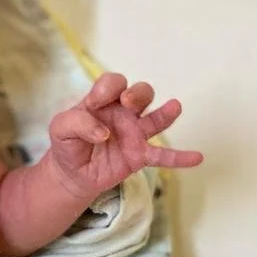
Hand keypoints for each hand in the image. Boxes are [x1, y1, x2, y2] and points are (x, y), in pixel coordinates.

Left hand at [47, 72, 202, 199]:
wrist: (71, 173)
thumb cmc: (68, 144)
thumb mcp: (60, 129)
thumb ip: (76, 122)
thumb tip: (104, 133)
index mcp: (103, 101)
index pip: (113, 83)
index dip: (108, 88)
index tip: (96, 102)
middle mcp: (123, 113)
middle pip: (141, 93)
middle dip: (138, 93)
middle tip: (128, 101)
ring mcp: (134, 133)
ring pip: (156, 118)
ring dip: (165, 113)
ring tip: (175, 106)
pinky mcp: (140, 155)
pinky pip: (162, 156)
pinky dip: (179, 157)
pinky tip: (197, 157)